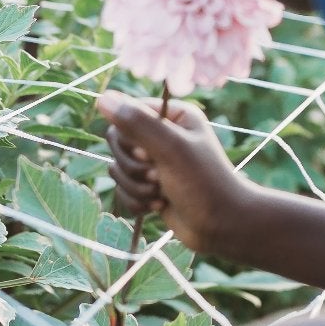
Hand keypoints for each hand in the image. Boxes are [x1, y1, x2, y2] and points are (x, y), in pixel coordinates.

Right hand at [101, 91, 256, 259]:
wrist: (221, 227)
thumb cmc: (204, 184)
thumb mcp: (171, 149)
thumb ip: (137, 123)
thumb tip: (103, 98)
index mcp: (173, 116)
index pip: (126, 114)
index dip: (130, 139)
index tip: (150, 156)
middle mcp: (163, 134)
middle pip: (117, 144)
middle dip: (134, 168)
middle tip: (159, 177)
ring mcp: (155, 162)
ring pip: (118, 169)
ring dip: (136, 187)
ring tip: (162, 195)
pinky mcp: (149, 186)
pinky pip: (123, 189)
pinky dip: (137, 201)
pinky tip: (159, 206)